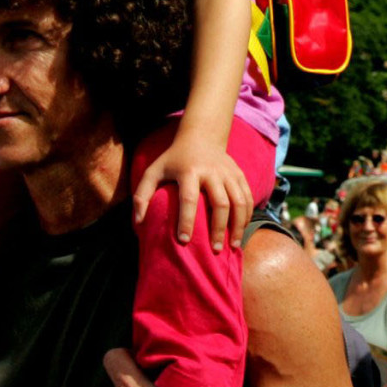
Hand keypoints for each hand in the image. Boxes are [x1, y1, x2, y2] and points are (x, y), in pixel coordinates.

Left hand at [132, 131, 251, 250]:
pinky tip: (242, 229)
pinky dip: (247, 215)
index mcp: (189, 171)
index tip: (184, 240)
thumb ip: (142, 195)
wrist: (202, 136)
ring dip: (238, 225)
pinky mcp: (239, 174)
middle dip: (219, 228)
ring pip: (239, 201)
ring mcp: (228, 173)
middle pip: (220, 203)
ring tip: (233, 245)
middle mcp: (212, 171)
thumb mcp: (154, 171)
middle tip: (215, 251)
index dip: (186, 220)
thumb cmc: (174, 159)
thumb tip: (139, 222)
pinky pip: (248, 197)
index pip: (188, 198)